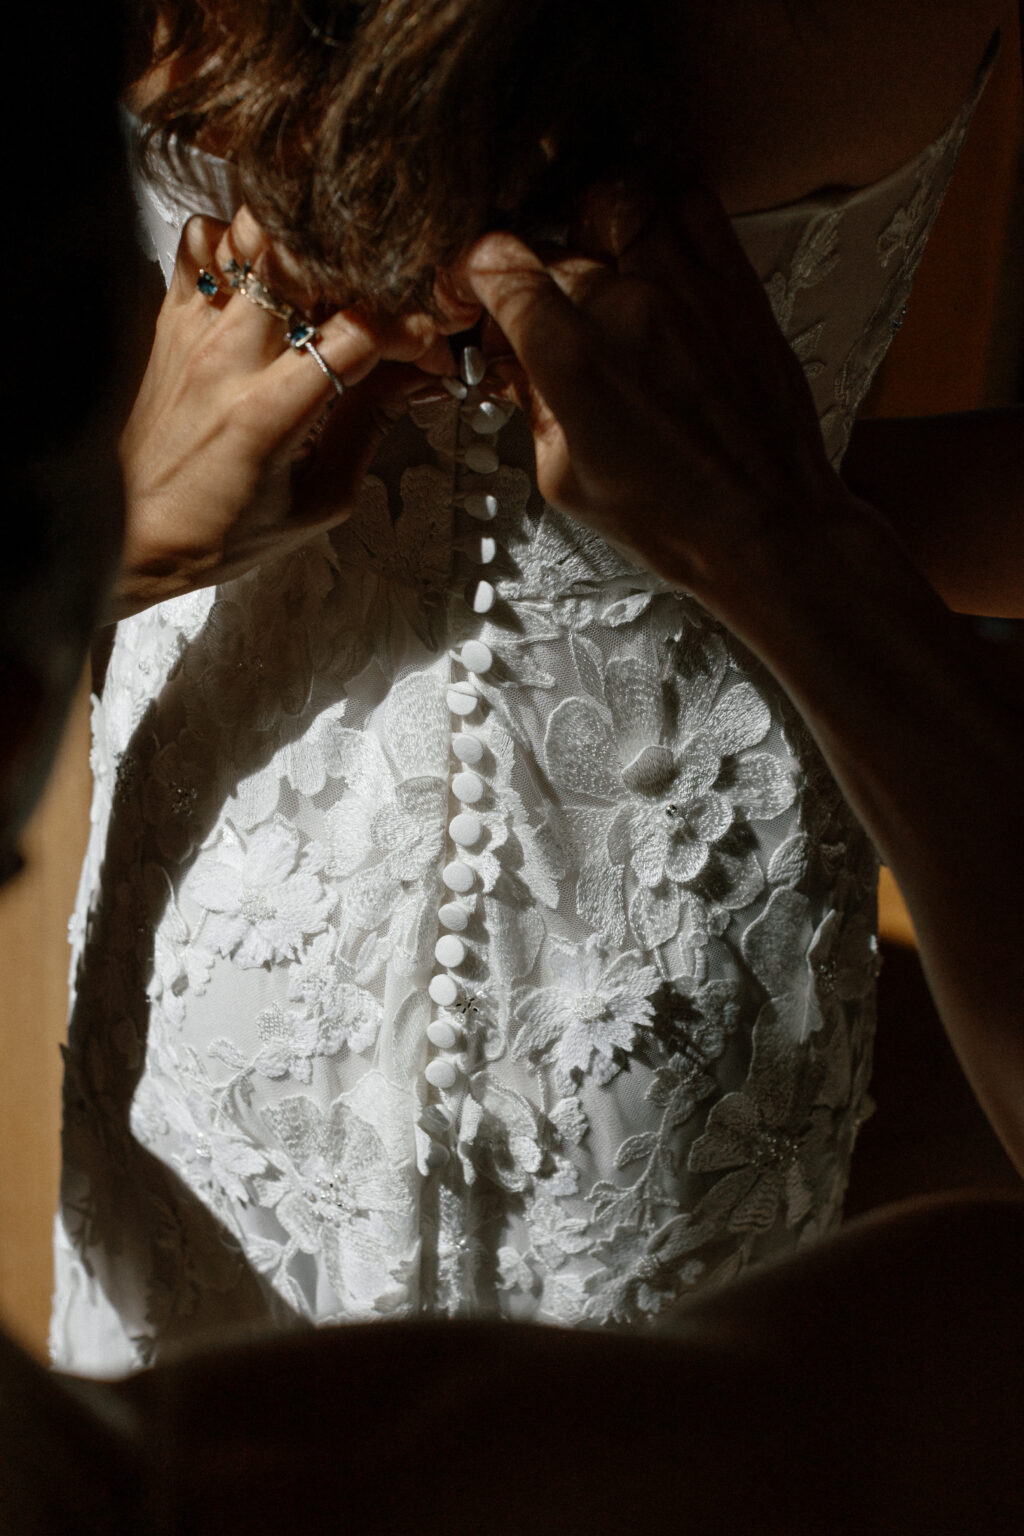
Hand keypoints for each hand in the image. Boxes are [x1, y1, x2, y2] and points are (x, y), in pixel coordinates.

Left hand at [114, 207, 459, 619]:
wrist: (135, 535)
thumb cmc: (220, 531)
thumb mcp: (319, 500)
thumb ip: (369, 427)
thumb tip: (413, 378)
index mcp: (269, 413)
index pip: (360, 333)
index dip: (411, 335)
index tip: (425, 353)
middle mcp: (227, 358)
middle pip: (302, 258)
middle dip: (358, 272)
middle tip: (378, 303)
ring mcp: (194, 330)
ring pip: (250, 234)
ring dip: (299, 249)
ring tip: (325, 286)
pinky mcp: (170, 321)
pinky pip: (200, 243)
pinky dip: (239, 245)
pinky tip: (264, 283)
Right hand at [462, 184, 848, 605]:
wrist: (768, 529)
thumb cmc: (676, 521)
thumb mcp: (567, 480)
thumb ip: (533, 406)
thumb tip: (513, 366)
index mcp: (574, 360)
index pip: (499, 266)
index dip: (472, 273)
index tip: (473, 287)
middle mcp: (628, 308)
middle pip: (554, 245)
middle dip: (532, 275)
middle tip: (537, 312)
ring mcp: (687, 287)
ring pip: (616, 201)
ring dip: (591, 228)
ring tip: (592, 265)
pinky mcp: (736, 286)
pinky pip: (690, 205)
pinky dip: (659, 212)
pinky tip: (650, 246)